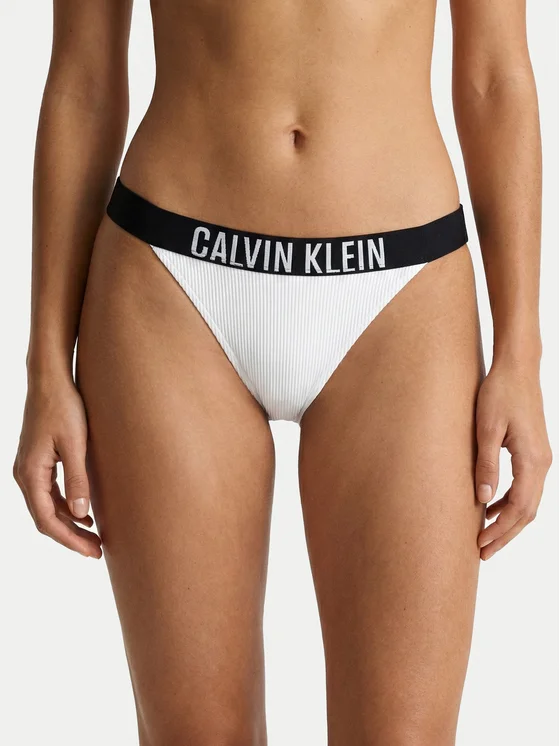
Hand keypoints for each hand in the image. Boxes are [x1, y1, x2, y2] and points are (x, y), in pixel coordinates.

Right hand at [13, 376, 101, 558]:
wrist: (50, 380)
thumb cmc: (64, 407)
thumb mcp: (76, 445)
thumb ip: (78, 480)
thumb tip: (80, 515)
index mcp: (30, 473)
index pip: (47, 519)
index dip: (69, 539)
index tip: (91, 551)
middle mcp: (24, 474)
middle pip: (45, 518)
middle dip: (71, 537)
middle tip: (97, 551)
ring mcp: (29, 468)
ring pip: (47, 507)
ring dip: (69, 523)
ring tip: (94, 537)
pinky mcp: (37, 462)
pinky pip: (48, 493)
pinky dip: (65, 507)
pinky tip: (84, 514)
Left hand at [475, 362, 551, 559]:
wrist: (517, 368)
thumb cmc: (499, 393)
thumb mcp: (486, 428)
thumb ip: (486, 464)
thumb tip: (483, 499)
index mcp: (532, 460)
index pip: (519, 508)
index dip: (501, 529)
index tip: (481, 544)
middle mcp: (542, 463)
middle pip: (527, 512)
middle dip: (505, 534)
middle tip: (482, 552)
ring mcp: (541, 458)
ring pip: (529, 502)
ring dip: (508, 521)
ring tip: (485, 536)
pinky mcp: (534, 452)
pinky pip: (526, 487)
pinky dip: (510, 503)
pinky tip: (491, 507)